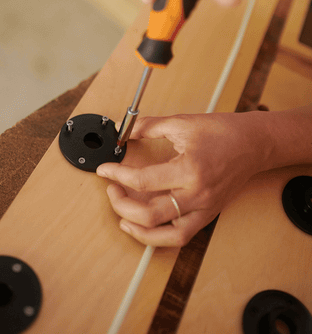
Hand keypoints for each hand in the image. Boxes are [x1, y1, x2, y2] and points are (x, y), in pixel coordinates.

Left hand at [95, 112, 267, 246]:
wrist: (255, 143)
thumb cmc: (223, 132)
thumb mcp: (181, 123)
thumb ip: (148, 126)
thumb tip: (122, 130)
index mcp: (189, 170)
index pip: (143, 180)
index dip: (117, 174)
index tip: (104, 169)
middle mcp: (198, 194)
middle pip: (150, 215)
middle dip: (121, 205)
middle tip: (111, 189)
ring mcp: (204, 208)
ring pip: (167, 236)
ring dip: (139, 231)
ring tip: (122, 217)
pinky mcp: (208, 215)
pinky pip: (182, 235)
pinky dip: (160, 237)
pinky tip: (144, 227)